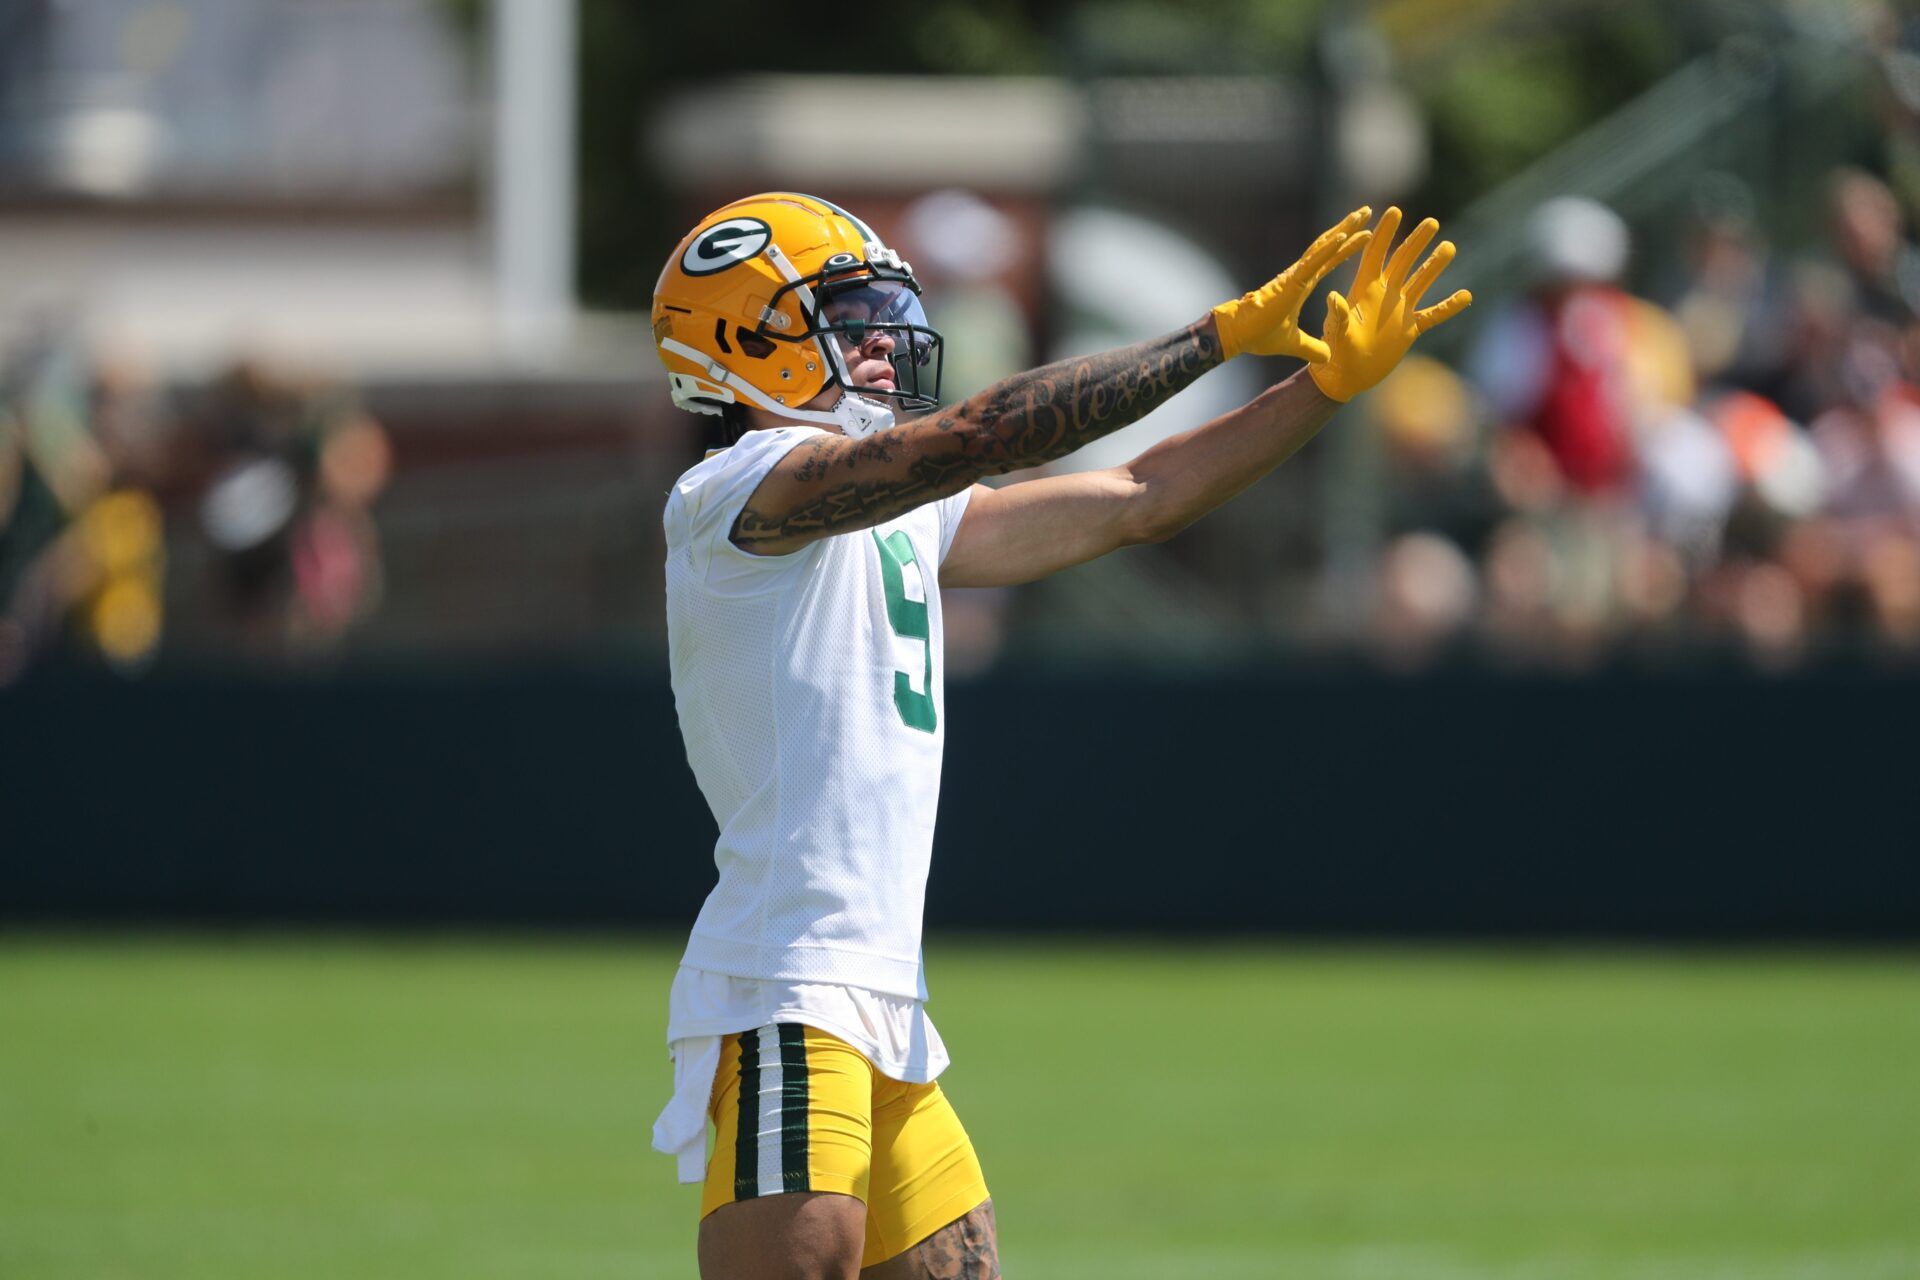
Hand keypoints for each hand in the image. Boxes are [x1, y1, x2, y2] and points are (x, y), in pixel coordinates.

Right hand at [1211, 207, 1373, 362]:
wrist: (1238, 335)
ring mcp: (1295, 275)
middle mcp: (1300, 274)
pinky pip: (1313, 262)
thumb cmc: (1259, 335)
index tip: (1364, 233)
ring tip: (1361, 214)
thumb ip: (1311, 348)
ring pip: (1324, 247)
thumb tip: (1327, 357)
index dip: (1346, 247)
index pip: (1330, 261)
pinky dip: (1328, 249)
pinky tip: (1343, 235)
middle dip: (1348, 227)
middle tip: (1366, 210)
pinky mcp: (1290, 282)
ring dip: (1344, 230)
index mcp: (1302, 285)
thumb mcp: (1293, 344)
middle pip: (1329, 245)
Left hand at [1308, 207, 1472, 402]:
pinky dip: (1449, 307)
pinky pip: (1433, 314)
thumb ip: (1339, 317)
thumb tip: (1334, 298)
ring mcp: (1399, 310)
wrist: (1346, 377)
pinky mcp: (1410, 328)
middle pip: (1403, 261)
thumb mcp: (1337, 335)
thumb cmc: (1335, 355)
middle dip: (1416, 241)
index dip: (1385, 233)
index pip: (1376, 254)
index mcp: (1364, 290)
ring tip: (1449, 246)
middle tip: (1432, 221)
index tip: (1395, 210)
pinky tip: (1467, 295)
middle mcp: (1384, 294)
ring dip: (1435, 266)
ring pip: (1421, 281)